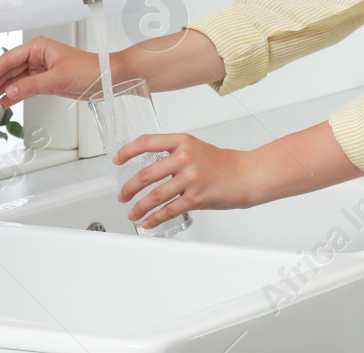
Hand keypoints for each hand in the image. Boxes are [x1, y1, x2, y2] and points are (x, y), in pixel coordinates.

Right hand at [0, 35, 102, 104]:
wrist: (108, 78)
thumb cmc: (90, 69)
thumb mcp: (58, 78)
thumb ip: (31, 85)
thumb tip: (10, 91)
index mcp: (39, 47)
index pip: (9, 59)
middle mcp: (37, 56)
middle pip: (8, 70)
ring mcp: (40, 69)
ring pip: (14, 80)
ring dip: (1, 90)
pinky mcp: (45, 81)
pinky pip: (23, 87)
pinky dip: (13, 95)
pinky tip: (3, 103)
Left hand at [114, 133, 262, 230]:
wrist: (246, 175)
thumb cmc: (223, 163)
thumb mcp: (196, 148)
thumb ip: (174, 154)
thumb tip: (149, 169)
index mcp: (183, 141)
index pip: (147, 142)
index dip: (127, 151)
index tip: (117, 160)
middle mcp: (185, 158)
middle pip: (146, 174)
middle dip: (129, 188)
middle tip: (122, 196)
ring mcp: (191, 178)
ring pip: (154, 195)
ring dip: (139, 207)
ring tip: (132, 213)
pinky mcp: (196, 198)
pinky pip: (169, 210)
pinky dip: (155, 218)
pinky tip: (148, 222)